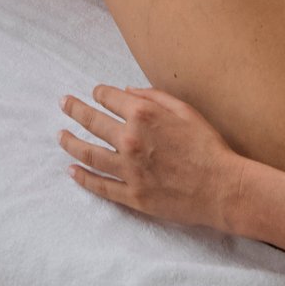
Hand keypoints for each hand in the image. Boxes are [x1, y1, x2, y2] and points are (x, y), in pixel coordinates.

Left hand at [62, 83, 245, 233]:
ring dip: (70, 142)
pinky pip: (100, 186)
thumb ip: (154, 97)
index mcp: (143, 114)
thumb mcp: (185, 110)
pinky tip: (72, 170)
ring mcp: (128, 170)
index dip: (99, 94)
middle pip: (91, 122)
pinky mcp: (132, 195)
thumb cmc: (208, 146)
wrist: (224, 188)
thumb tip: (126, 90)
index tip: (94, 93)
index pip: (108, 98)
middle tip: (63, 104)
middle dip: (74, 109)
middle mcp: (130, 139)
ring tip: (60, 136)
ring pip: (88, 154)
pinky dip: (83, 178)